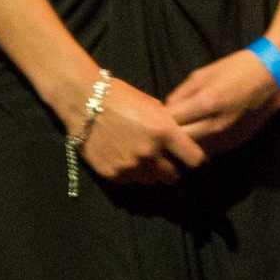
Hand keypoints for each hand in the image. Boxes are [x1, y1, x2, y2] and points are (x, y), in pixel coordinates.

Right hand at [78, 80, 209, 187]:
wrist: (85, 102)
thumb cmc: (123, 98)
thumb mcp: (155, 108)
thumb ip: (170, 128)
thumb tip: (183, 144)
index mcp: (165, 133)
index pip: (194, 160)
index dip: (192, 159)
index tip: (188, 157)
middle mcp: (149, 153)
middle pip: (173, 176)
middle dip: (171, 169)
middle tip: (163, 160)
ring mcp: (129, 165)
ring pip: (151, 180)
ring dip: (149, 172)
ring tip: (139, 156)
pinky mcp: (112, 173)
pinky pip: (129, 180)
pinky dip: (129, 173)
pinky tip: (122, 156)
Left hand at [165, 48, 279, 155]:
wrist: (274, 76)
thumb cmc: (237, 69)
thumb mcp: (203, 74)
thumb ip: (180, 94)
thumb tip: (165, 112)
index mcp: (207, 103)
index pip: (171, 122)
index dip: (161, 120)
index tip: (157, 116)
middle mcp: (217, 125)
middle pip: (180, 141)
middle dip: (169, 136)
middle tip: (164, 128)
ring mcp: (227, 136)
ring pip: (193, 150)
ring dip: (185, 144)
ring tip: (181, 132)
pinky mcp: (235, 143)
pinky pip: (209, 150)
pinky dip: (200, 144)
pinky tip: (199, 133)